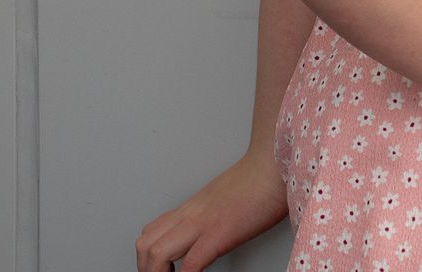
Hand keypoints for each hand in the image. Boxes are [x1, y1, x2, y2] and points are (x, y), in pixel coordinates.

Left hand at [135, 150, 286, 271]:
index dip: (148, 256)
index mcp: (195, 206)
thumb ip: (218, 211)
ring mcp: (203, 222)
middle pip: (145, 243)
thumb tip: (223, 229)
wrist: (277, 160)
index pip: (153, 230)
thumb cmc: (266, 176)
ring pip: (154, 252)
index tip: (161, 270)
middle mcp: (192, 213)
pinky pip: (190, 264)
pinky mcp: (219, 232)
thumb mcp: (231, 196)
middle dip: (146, 268)